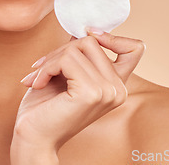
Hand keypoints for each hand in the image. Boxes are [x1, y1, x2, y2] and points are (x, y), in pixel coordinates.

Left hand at [12, 30, 145, 152]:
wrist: (33, 138)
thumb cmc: (45, 107)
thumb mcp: (65, 73)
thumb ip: (78, 54)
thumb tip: (81, 29)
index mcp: (116, 85)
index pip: (135, 48)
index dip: (113, 36)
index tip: (87, 37)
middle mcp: (118, 89)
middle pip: (92, 41)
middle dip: (61, 49)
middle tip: (42, 67)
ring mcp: (108, 91)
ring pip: (77, 47)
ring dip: (50, 59)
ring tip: (38, 76)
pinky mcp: (91, 93)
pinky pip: (66, 59)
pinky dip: (46, 67)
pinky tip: (37, 84)